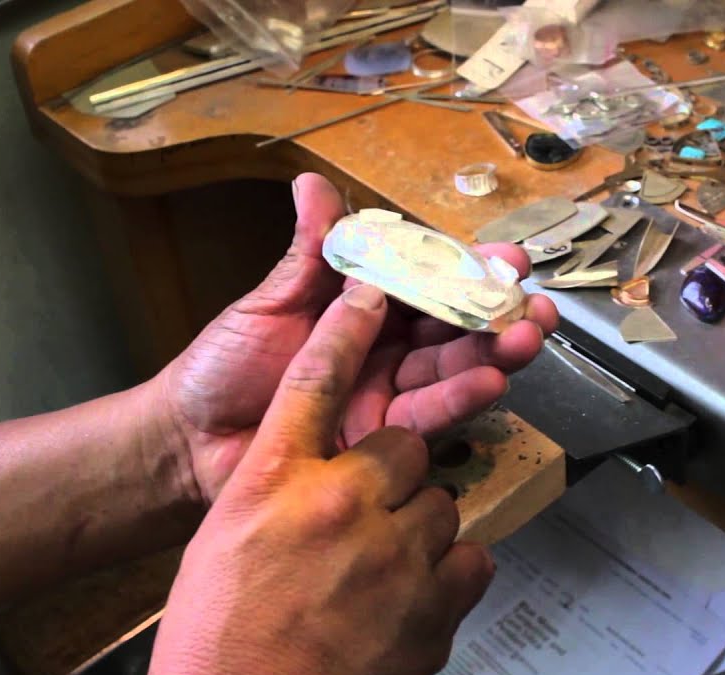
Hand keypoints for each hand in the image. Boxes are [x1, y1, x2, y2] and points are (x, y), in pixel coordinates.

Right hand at [139, 283, 493, 674]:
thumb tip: (319, 472)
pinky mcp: (432, 608)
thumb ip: (279, 489)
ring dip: (422, 529)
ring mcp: (390, 556)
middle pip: (404, 440)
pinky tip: (412, 598)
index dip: (351, 323)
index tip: (375, 288)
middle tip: (372, 513)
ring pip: (443, 502)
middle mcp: (335, 506)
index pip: (317, 376)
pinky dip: (450, 574)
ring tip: (382, 572)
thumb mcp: (226, 540)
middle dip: (399, 471)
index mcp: (271, 480)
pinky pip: (471, 559)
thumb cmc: (214, 645)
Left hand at [156, 173, 556, 503]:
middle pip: (455, 328)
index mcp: (364, 308)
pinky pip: (428, 417)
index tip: (510, 257)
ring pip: (452, 371)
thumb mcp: (271, 302)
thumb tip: (312, 184)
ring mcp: (387, 394)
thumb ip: (308, 254)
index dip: (471, 270)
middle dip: (500, 316)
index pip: (429, 281)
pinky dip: (461, 399)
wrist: (188, 440)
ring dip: (493, 356)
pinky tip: (491, 382)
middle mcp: (386, 349)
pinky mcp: (381, 440)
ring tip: (524, 341)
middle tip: (536, 309)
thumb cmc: (223, 365)